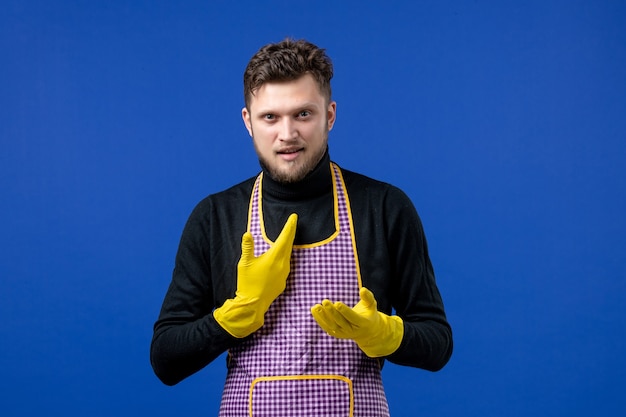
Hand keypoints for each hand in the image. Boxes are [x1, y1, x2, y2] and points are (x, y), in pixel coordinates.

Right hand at [214, 214, 297, 337]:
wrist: (253, 304)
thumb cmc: (247, 283)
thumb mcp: (245, 263)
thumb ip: (247, 247)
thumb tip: (247, 234)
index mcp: (274, 258)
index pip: (284, 238)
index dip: (289, 226)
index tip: (294, 217)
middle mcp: (283, 265)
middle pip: (289, 245)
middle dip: (291, 232)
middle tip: (293, 222)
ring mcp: (284, 274)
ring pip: (288, 255)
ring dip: (288, 245)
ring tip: (287, 237)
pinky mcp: (283, 281)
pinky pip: (286, 265)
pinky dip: (284, 257)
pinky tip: (281, 257)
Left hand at [311, 287, 403, 356]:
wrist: (367, 332)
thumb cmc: (369, 314)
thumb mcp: (371, 305)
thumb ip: (368, 297)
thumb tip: (362, 289)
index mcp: (362, 323)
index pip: (352, 317)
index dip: (345, 311)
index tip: (337, 303)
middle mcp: (352, 330)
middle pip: (340, 321)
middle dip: (332, 312)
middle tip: (325, 301)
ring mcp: (343, 334)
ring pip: (331, 326)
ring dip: (323, 316)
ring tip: (316, 306)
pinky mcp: (336, 334)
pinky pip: (326, 327)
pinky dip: (319, 319)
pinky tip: (314, 309)